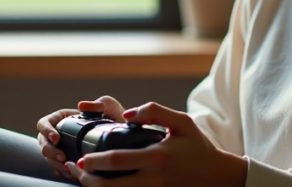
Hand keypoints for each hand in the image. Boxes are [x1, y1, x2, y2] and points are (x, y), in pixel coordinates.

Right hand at [37, 96, 126, 182]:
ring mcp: (62, 148)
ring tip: (70, 168)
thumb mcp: (110, 107)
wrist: (124, 138)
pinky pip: (58, 169)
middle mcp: (59, 134)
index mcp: (62, 118)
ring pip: (49, 158)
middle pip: (44, 143)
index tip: (57, 139)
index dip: (46, 131)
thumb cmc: (115, 118)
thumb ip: (99, 103)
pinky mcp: (67, 161)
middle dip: (50, 152)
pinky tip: (73, 174)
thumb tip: (82, 106)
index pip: (44, 123)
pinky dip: (63, 173)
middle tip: (63, 157)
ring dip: (56, 164)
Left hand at [65, 102, 247, 186]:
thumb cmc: (198, 146)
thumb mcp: (182, 122)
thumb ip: (155, 111)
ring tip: (83, 179)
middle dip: (87, 180)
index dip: (93, 162)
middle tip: (74, 170)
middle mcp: (153, 179)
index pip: (116, 162)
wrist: (217, 175)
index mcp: (156, 157)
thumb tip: (129, 114)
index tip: (81, 158)